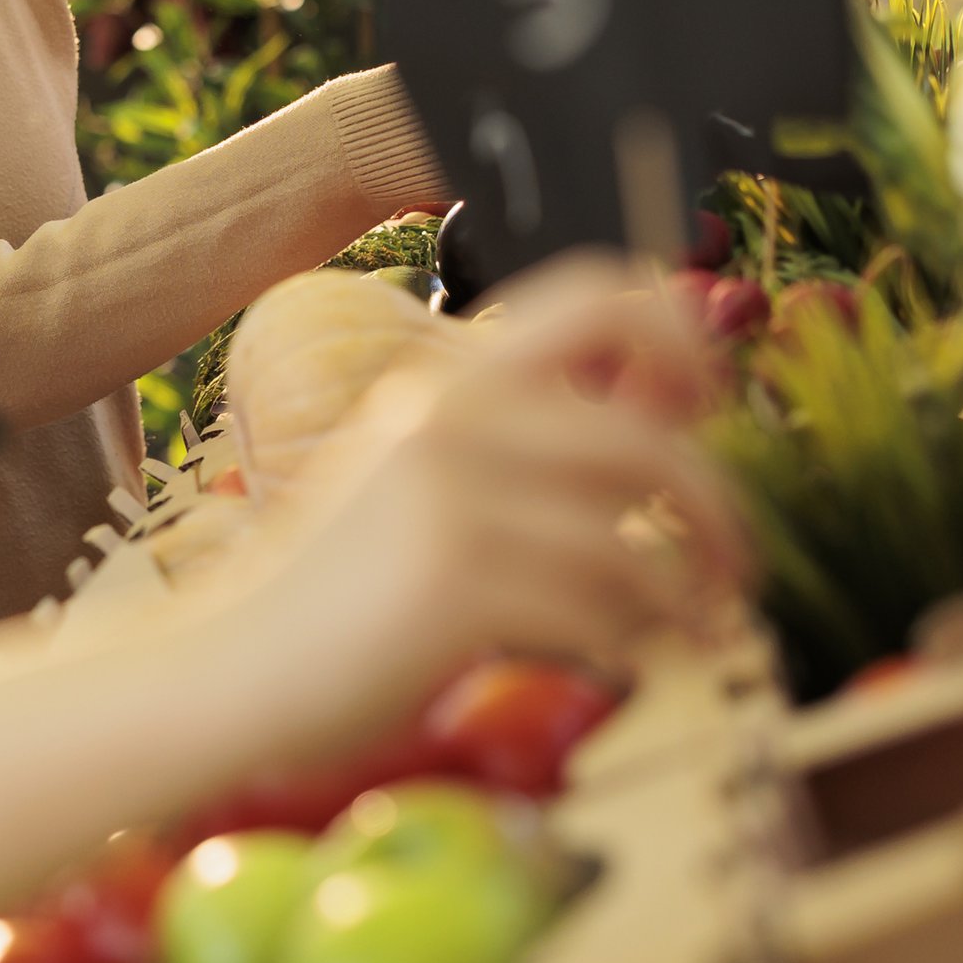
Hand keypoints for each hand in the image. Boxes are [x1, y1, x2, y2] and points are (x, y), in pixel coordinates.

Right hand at [240, 256, 748, 750]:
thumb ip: (520, 442)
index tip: (703, 407)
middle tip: (734, 560)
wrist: (228, 667)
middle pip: (648, 439)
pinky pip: (602, 610)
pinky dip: (640, 641)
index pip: (598, 295)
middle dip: (716, 507)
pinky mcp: (457, 585)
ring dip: (687, 593)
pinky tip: (635, 660)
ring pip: (635, 539)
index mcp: (449, 379)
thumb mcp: (417, 477)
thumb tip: (662, 420)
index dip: (680, 338)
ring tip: (694, 626)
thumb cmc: (334, 590)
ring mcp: (453, 500)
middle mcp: (453, 420)